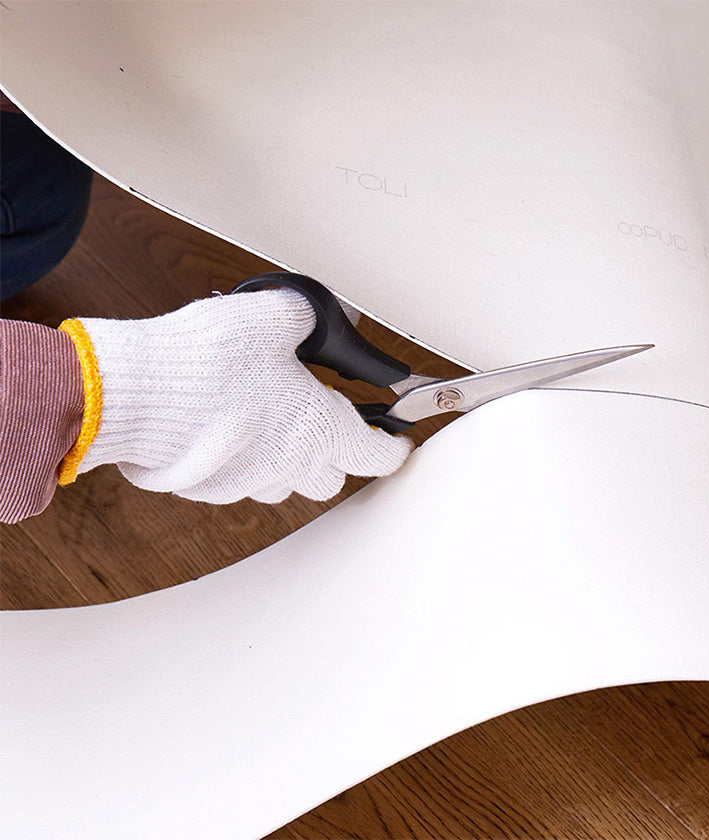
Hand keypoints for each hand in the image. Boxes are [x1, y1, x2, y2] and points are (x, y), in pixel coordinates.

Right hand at [65, 289, 412, 503]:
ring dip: (287, 459)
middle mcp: (289, 466)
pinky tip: (226, 427)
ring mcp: (247, 482)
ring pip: (285, 482)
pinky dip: (243, 460)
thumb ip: (312, 317)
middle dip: (334, 453)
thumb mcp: (274, 316)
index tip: (397, 442)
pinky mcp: (208, 489)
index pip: (378, 455)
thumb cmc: (207, 361)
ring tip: (269, 419)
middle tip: (322, 420)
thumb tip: (333, 317)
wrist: (132, 393)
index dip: (393, 447)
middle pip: (332, 477)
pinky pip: (240, 482)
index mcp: (320, 430)